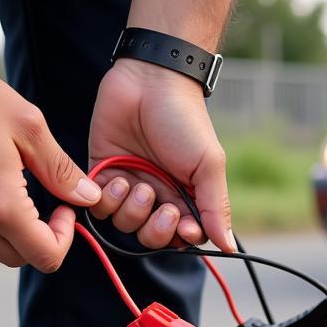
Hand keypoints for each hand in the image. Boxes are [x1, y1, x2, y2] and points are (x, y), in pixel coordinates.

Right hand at [0, 56, 102, 270]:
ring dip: (15, 238)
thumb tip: (89, 198)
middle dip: (43, 240)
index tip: (63, 209)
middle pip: (22, 260)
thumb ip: (62, 172)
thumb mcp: (29, 129)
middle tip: (47, 206)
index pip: (46, 257)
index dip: (65, 238)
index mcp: (0, 207)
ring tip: (19, 199)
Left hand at [88, 58, 234, 251]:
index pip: (182, 236)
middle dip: (155, 228)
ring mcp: (130, 185)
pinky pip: (99, 206)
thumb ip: (216, 208)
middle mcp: (158, 195)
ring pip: (124, 224)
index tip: (184, 227)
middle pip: (151, 236)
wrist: (150, 80)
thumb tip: (228, 246)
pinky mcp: (103, 173)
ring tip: (139, 183)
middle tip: (163, 206)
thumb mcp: (208, 166)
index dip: (180, 238)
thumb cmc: (185, 121)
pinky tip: (120, 177)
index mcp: (186, 196)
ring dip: (131, 210)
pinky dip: (108, 199)